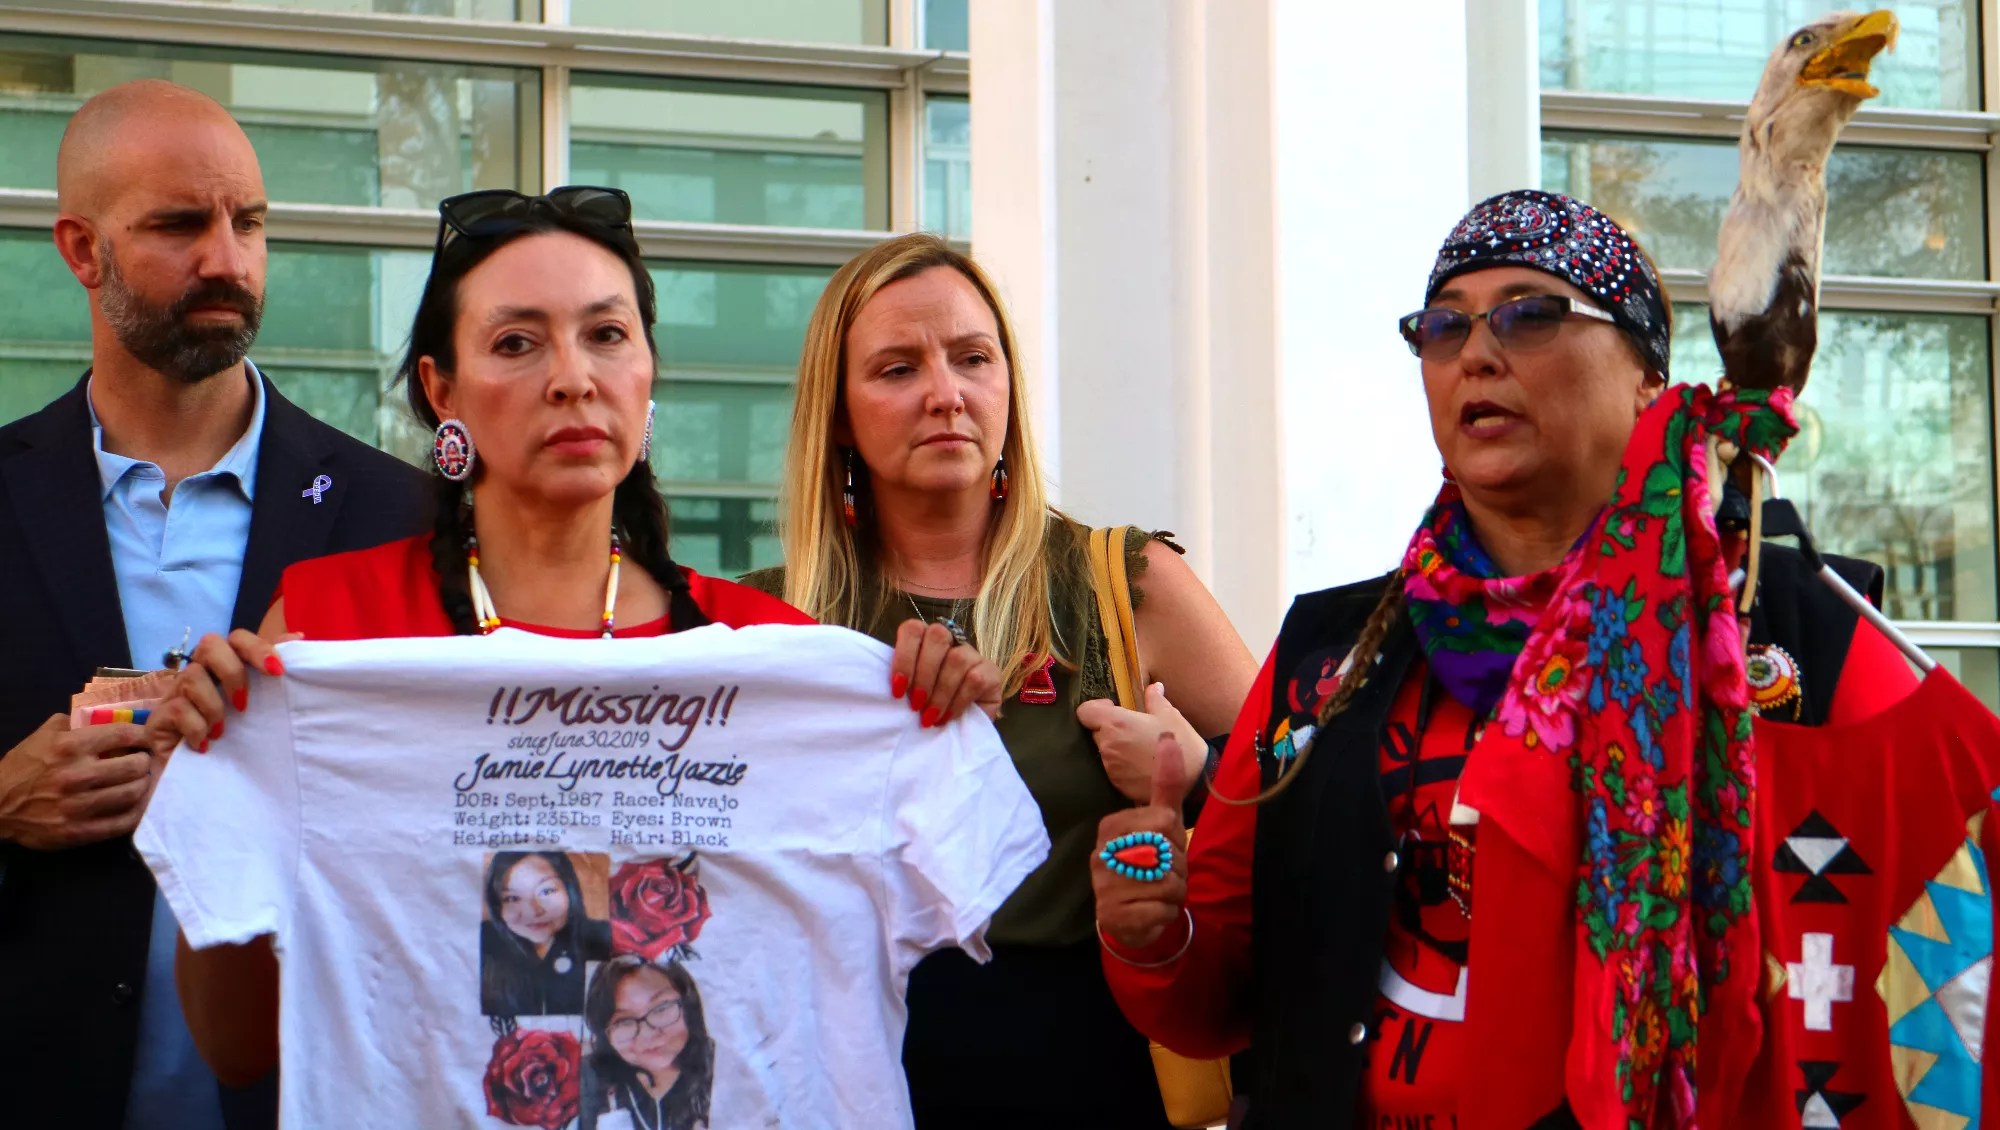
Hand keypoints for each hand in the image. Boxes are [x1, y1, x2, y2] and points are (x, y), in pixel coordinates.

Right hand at [0, 714, 154, 848]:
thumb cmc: (23, 767)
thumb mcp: (43, 735)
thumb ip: (74, 724)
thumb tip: (108, 718)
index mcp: (68, 747)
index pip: (123, 735)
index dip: (143, 736)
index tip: (147, 740)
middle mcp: (76, 775)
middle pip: (135, 766)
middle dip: (145, 762)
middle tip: (144, 763)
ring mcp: (78, 806)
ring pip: (133, 794)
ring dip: (144, 786)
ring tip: (141, 782)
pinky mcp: (78, 832)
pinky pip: (123, 823)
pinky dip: (136, 812)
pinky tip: (136, 805)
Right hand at [148, 629, 289, 757]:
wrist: (197, 782)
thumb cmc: (232, 740)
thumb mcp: (259, 707)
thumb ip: (271, 674)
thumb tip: (298, 638)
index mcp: (224, 668)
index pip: (237, 638)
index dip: (258, 648)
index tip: (278, 671)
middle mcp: (199, 674)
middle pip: (210, 644)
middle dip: (232, 671)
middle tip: (244, 704)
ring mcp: (176, 694)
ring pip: (192, 676)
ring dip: (214, 706)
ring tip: (221, 731)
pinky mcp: (159, 718)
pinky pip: (177, 709)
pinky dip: (197, 728)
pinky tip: (205, 744)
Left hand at [890, 618, 1002, 726]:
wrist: (963, 730)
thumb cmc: (931, 709)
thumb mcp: (912, 695)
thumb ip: (902, 684)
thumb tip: (888, 690)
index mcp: (925, 640)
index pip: (913, 630)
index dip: (903, 657)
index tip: (897, 689)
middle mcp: (951, 641)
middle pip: (937, 636)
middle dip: (923, 674)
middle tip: (915, 705)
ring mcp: (974, 654)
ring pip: (957, 659)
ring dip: (940, 692)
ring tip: (930, 717)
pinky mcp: (992, 672)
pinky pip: (974, 680)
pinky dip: (957, 702)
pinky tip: (947, 718)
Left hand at [1077, 682, 1204, 804]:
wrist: (1193, 781)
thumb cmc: (1180, 742)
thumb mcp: (1169, 715)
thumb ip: (1155, 699)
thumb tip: (1153, 687)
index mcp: (1116, 723)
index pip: (1084, 712)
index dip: (1095, 709)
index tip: (1112, 709)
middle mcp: (1107, 745)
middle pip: (1095, 732)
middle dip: (1108, 729)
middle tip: (1131, 730)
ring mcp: (1110, 767)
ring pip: (1104, 752)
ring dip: (1116, 748)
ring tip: (1139, 749)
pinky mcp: (1117, 785)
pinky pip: (1113, 770)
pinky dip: (1122, 766)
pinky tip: (1142, 765)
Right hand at [1091, 734, 1189, 950]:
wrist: (1127, 917)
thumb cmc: (1147, 864)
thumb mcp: (1159, 824)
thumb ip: (1164, 785)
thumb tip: (1168, 737)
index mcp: (1112, 825)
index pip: (1165, 818)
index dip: (1175, 837)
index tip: (1162, 846)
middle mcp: (1103, 852)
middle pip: (1170, 849)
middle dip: (1178, 867)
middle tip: (1162, 874)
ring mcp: (1106, 884)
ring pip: (1169, 883)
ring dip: (1174, 892)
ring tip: (1156, 894)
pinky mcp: (1115, 913)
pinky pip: (1162, 909)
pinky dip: (1166, 913)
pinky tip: (1150, 911)